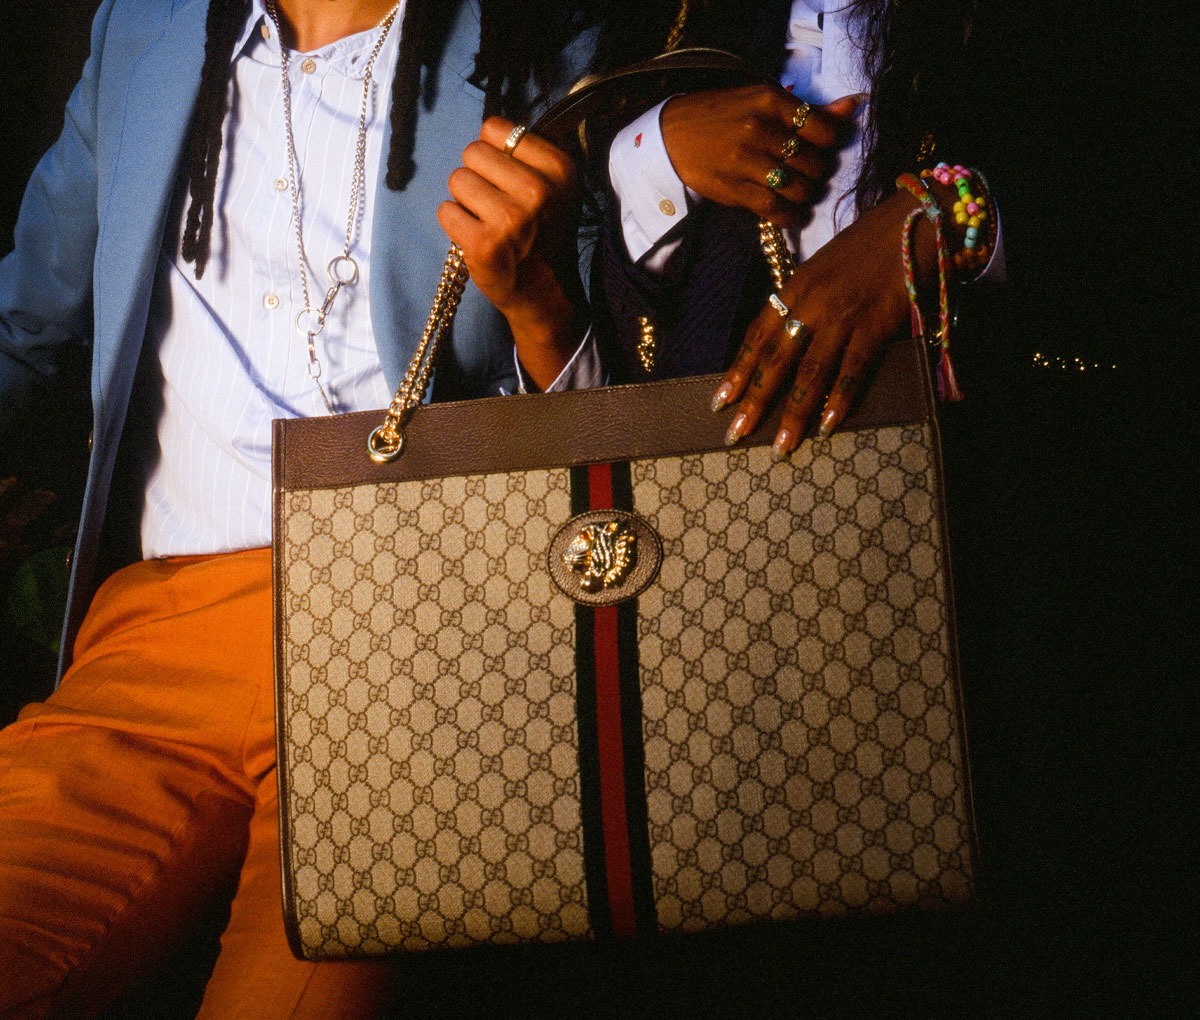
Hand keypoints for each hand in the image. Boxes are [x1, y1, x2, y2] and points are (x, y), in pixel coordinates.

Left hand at [438, 117, 583, 389]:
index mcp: (558, 169)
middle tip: (496, 204)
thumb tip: (485, 129)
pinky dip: (454, 224)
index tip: (508, 179)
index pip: (495, 128)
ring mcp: (511, 220)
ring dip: (464, 200)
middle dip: (477, 176)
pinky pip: (445, 211)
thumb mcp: (553, 187)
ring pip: (456, 179)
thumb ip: (524, 153)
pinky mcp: (484, 245)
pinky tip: (476, 238)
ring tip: (487, 221)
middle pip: (472, 151)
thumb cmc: (541, 231)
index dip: (493, 152)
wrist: (544, 291)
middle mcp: (538, 192)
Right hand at [661, 87, 860, 226]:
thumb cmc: (721, 115)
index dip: (830, 144)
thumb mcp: (762, 101)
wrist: (671, 136)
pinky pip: (774, 208)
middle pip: (813, 162)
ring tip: (797, 192)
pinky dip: (788, 216)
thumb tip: (852, 107)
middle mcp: (759, 129)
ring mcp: (745, 161)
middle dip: (816, 172)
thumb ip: (807, 110)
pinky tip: (788, 213)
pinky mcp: (734, 188)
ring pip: (797, 188)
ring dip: (803, 195)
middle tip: (807, 173)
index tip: (820, 148)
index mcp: (770, 101)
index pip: (823, 129)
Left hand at [713, 189, 934, 456]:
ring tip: (780, 446)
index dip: (738, 370)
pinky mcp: (874, 324)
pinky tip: (826, 426)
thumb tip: (786, 339)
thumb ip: (803, 301)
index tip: (720, 401)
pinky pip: (852, 370)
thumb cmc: (869, 245)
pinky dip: (839, 400)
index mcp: (795, 287)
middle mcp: (811, 302)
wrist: (914, 220)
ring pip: (810, 372)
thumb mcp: (823, 267)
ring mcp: (842, 315)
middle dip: (754, 400)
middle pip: (775, 359)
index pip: (756, 334)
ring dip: (793, 412)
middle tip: (736, 434)